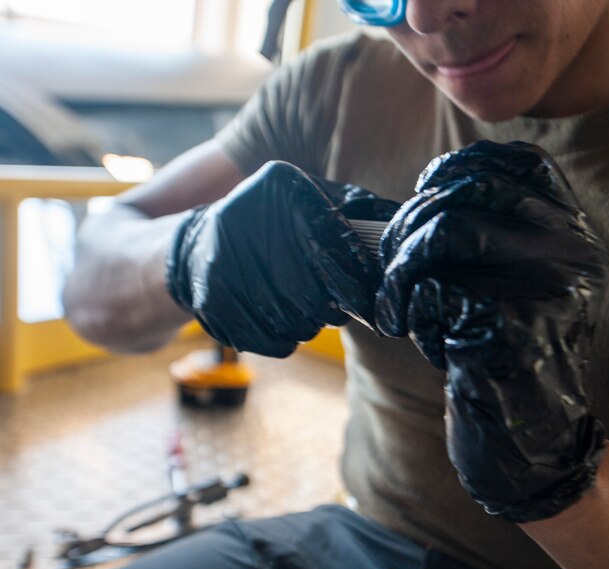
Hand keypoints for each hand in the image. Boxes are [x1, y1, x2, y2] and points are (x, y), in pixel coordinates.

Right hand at [166, 161, 398, 356]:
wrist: (197, 249)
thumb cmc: (276, 228)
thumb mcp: (314, 202)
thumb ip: (360, 211)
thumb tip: (412, 229)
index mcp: (281, 185)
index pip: (337, 249)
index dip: (358, 285)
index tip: (366, 301)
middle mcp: (247, 215)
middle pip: (319, 293)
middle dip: (332, 308)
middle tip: (330, 305)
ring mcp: (224, 260)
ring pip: (299, 323)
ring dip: (308, 325)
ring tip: (297, 307)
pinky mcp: (212, 300)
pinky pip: (274, 342)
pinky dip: (282, 340)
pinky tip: (273, 319)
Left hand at [375, 141, 607, 521]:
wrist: (528, 439)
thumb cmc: (505, 353)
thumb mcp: (518, 282)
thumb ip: (492, 231)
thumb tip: (427, 191)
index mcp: (576, 234)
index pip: (517, 162)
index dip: (457, 171)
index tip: (427, 196)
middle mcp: (572, 252)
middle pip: (465, 194)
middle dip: (408, 226)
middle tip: (392, 268)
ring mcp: (546, 289)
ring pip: (442, 234)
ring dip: (401, 271)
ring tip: (398, 306)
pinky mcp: (512, 327)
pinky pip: (432, 290)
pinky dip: (411, 313)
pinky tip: (426, 339)